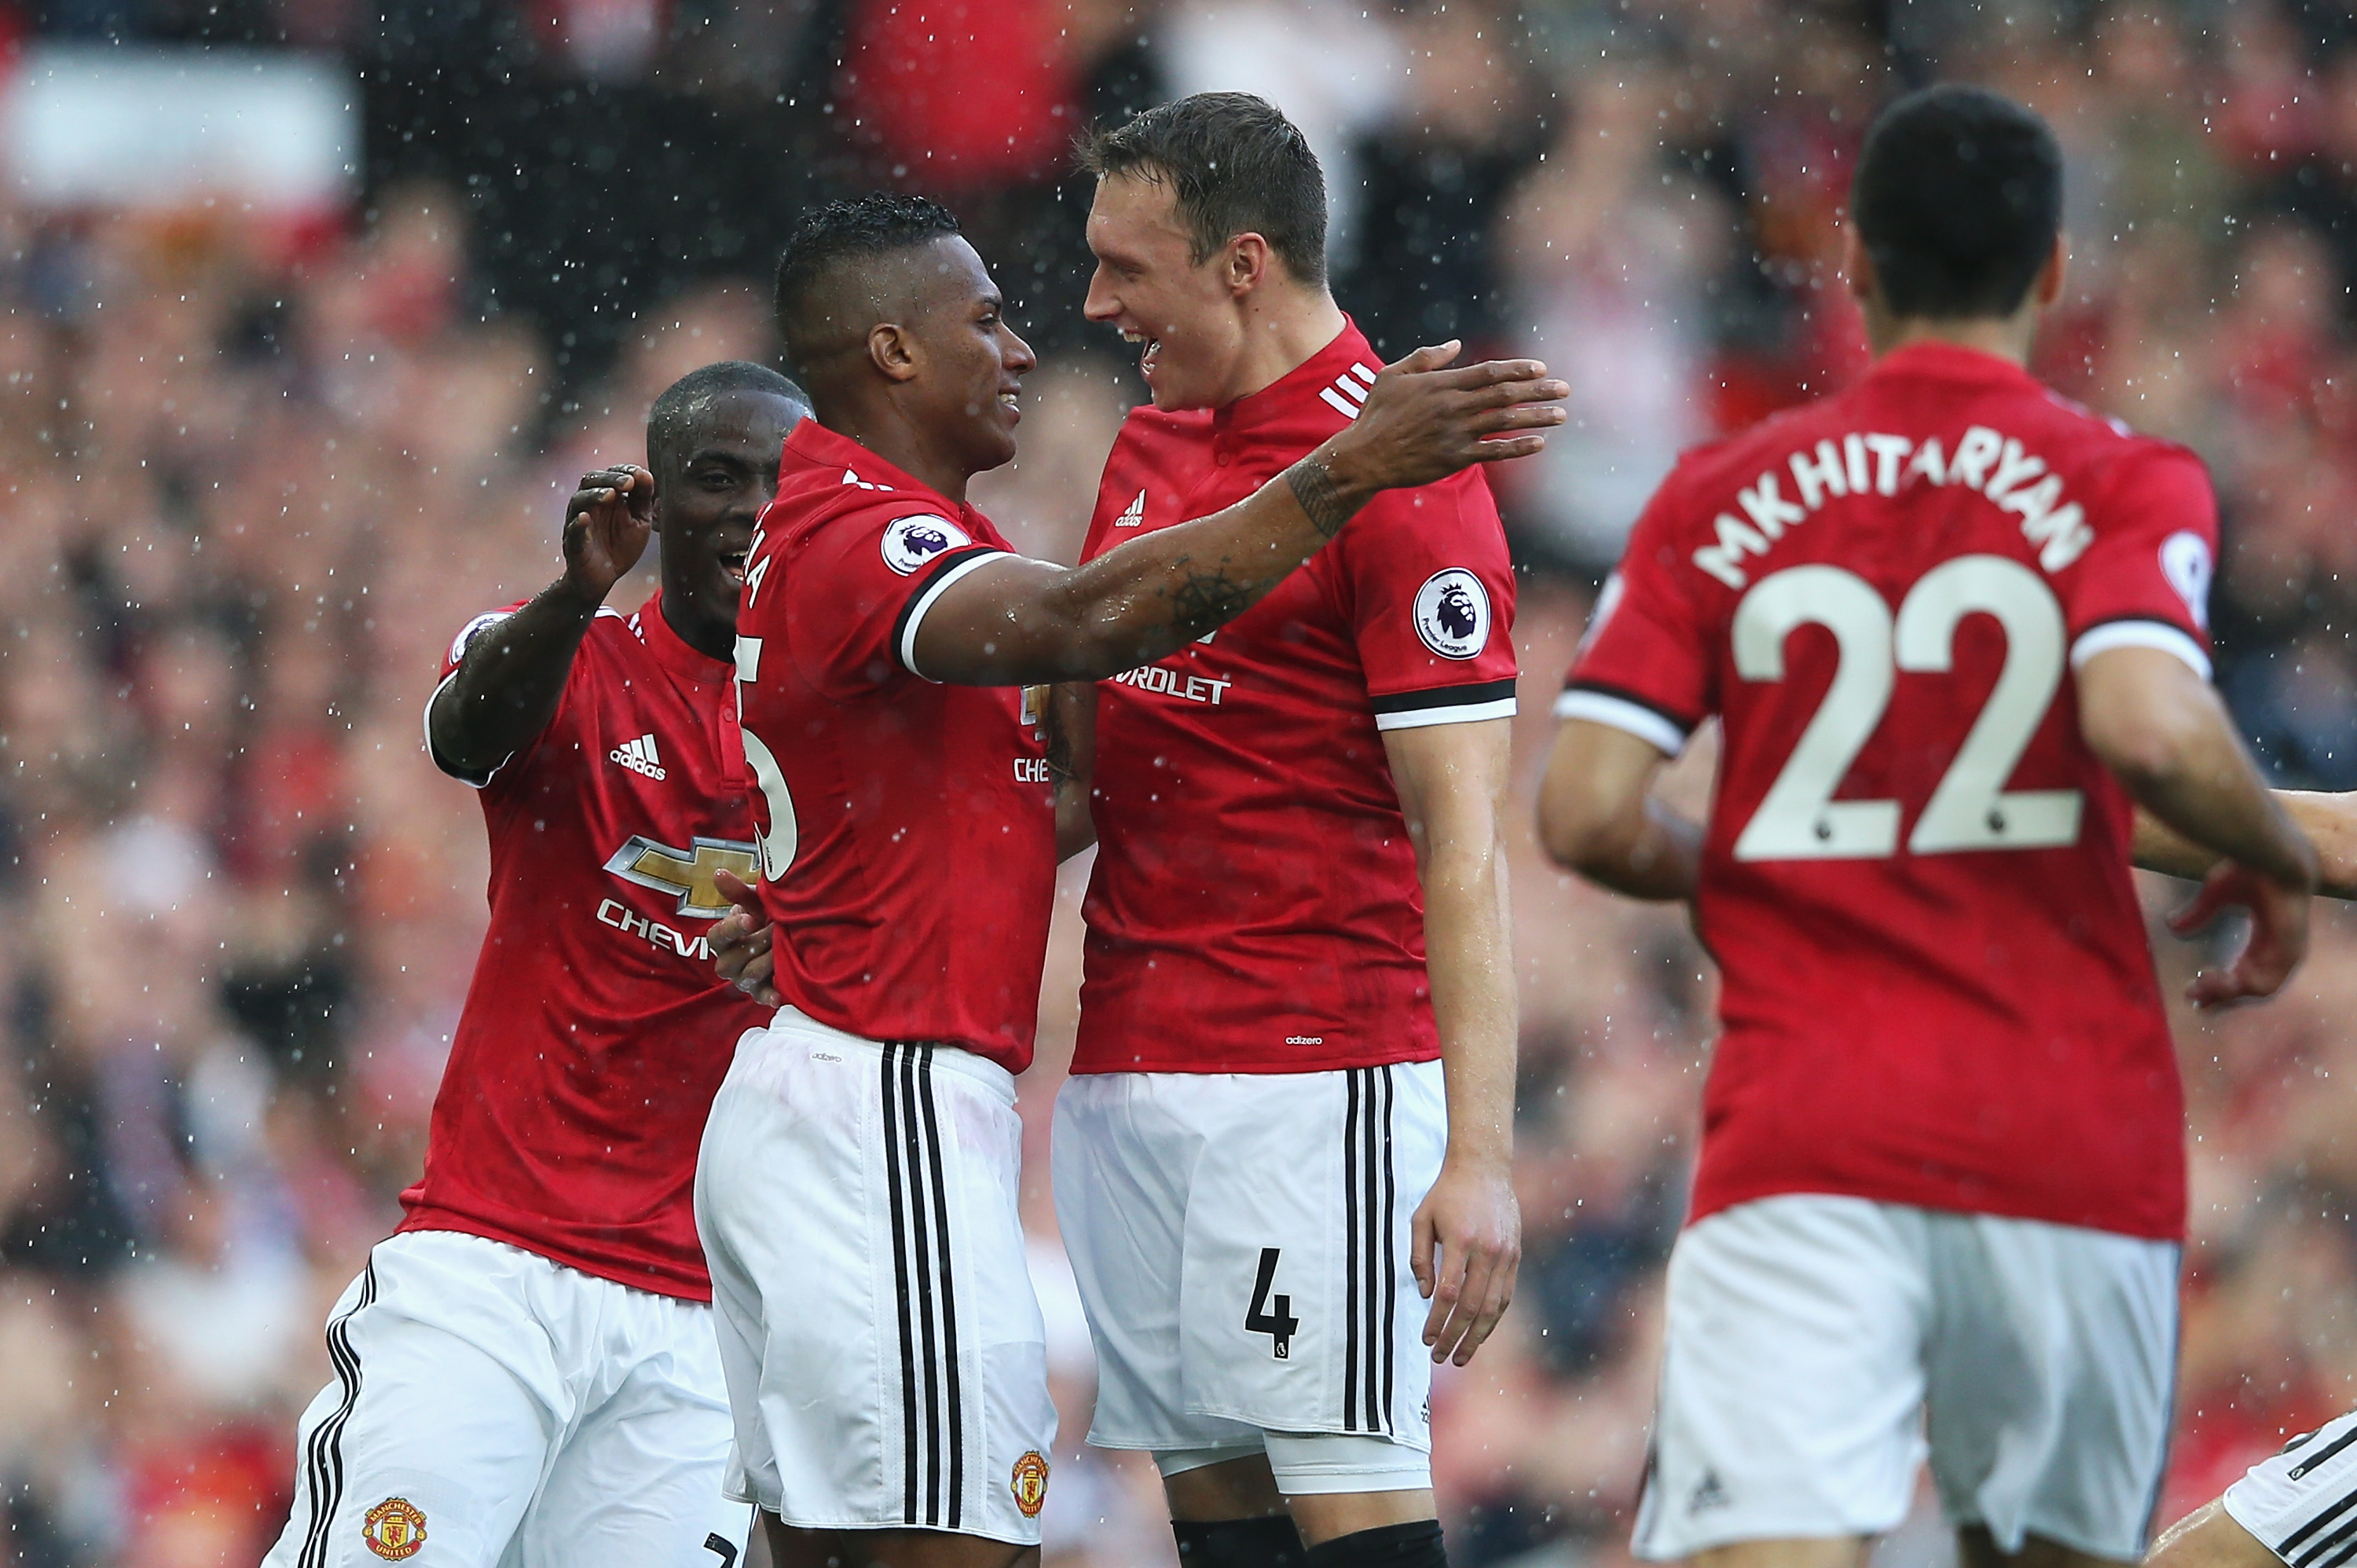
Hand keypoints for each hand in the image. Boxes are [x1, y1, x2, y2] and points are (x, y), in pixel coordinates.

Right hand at [562, 465, 654, 604]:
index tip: (639, 474)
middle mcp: (589, 505)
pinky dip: (578, 524)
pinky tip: (585, 518)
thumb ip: (643, 498)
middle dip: (610, 479)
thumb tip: (645, 473)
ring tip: (610, 495)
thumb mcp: (638, 519)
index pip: (608, 474)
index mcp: (605, 497)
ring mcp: (578, 523)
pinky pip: (572, 531)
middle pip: (591, 481)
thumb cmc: (621, 545)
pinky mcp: (573, 544)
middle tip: (628, 482)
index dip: (622, 471)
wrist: (604, 578)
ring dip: (594, 495)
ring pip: (579, 502)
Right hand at [711, 868, 780, 1006]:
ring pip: (749, 975)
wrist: (788, 936)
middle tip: (778, 929)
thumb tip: (718, 873)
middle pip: (733, 960)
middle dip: (757, 943)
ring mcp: (743, 980)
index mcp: (722, 941)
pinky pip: (762, 997)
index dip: (732, 928)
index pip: (717, 937)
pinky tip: (780, 995)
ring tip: (785, 949)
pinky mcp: (761, 992)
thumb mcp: (755, 903)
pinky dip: (770, 997)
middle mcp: (728, 963)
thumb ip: (738, 892)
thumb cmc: (765, 917)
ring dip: (767, 962)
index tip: (750, 918)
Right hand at [1323, 343, 1567, 494]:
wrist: (1363, 456)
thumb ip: (1426, 357)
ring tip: (1562, 415)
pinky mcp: (1455, 458)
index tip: (1541, 369)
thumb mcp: (1393, 375)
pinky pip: (1494, 451)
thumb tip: (1455, 344)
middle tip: (1565, 389)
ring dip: (1537, 417)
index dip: (1518, 369)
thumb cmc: (1376, 414)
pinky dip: (1518, 447)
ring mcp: (1456, 433)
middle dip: (1539, 391)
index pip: (1490, 372)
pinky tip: (1539, 443)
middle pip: (1505, 394)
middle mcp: (1454, 406)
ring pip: (1506, 421)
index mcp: (1442, 383)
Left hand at [1411, 1154, 1519, 1365]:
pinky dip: (1493, 1319)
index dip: (1437, 1321)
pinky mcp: (1515, 1256)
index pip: (1448, 1293)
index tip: (1427, 1339)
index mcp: (1460, 1240)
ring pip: (1493, 1307)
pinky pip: (1506, 1295)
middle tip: (1441, 1357)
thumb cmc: (1446, 1194)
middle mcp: (1486, 1250)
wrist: (1484, 1168)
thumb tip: (1425, 1296)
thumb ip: (1419, 1257)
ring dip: (1477, 1336)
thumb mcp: (1421, 1219)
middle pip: (1472, 1306)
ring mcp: (1505, 1254)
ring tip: (1461, 1356)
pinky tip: (1479, 1333)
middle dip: (1455, 1337)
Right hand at [2169, 860, 2310, 1007]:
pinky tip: (2211, 979)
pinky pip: (2263, 984)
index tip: (2192, 989)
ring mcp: (2287, 953)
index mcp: (2266, 939)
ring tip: (2198, 987)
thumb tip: (2172, 926)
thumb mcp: (2215, 895)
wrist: (2270, 857)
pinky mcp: (2288, 953)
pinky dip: (2236, 987)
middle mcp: (2279, 950)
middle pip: (2250, 986)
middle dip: (2220, 994)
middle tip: (2191, 996)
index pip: (2246, 972)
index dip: (2219, 983)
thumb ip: (2198, 913)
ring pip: (2257, 990)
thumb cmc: (2249, 871)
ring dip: (2226, 993)